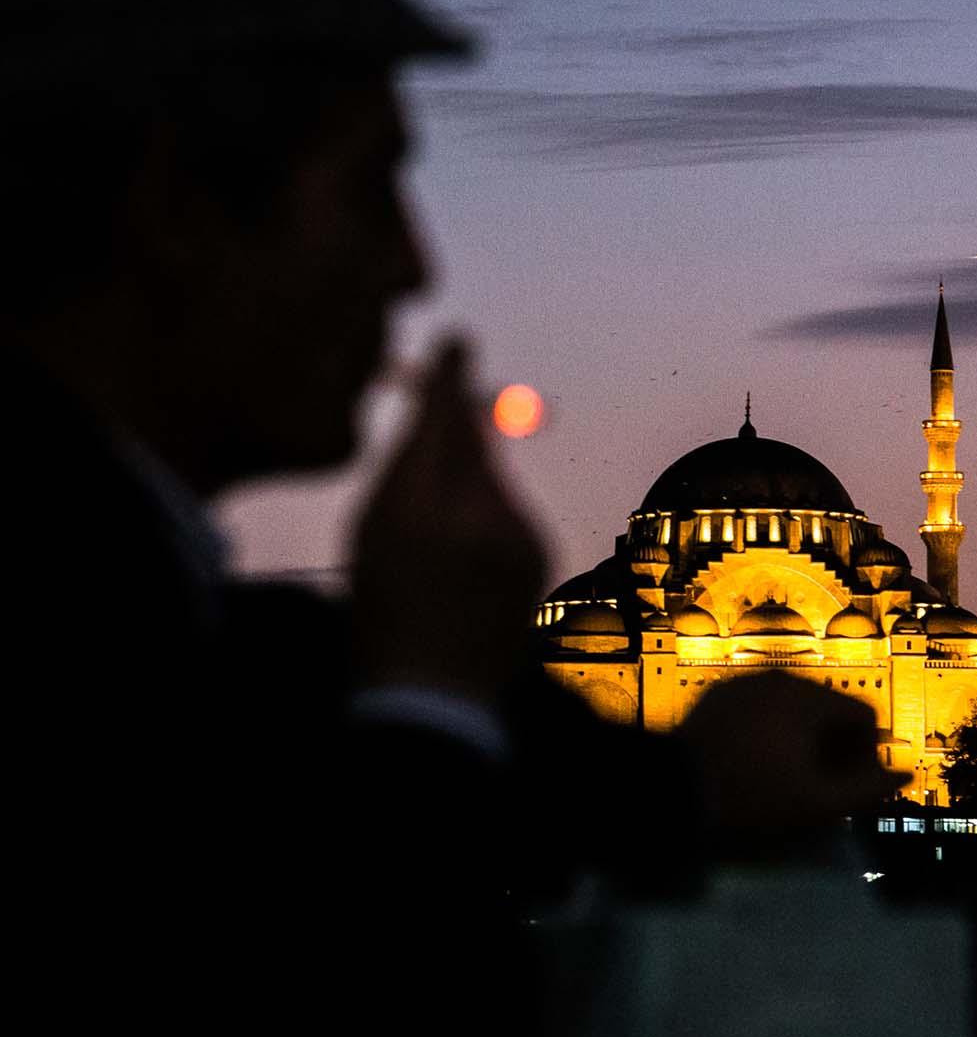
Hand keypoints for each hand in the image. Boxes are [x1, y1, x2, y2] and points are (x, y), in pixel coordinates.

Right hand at [351, 337, 544, 706]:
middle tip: (422, 492)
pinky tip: (465, 572)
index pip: (444, 426)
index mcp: (426, 513)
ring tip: (438, 557)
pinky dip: (490, 528)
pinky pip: (511, 517)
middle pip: (475, 451)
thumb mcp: (377, 528)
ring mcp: (519, 543)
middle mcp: (483, 521)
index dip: (449, 383)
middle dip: (454, 447)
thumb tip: (443, 400)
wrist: (430, 695)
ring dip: (469, 497)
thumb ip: (411, 459)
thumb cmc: (384, 607)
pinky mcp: (540, 560)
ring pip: (492, 486)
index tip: (457, 341)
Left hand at [677, 670, 909, 863]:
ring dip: (804, 736)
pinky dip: (770, 728)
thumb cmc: (750, 798)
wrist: (674, 788)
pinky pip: (762, 706)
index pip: (864, 716)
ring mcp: (748, 682)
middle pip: (831, 707)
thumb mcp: (817, 804)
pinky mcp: (721, 694)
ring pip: (796, 705)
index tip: (851, 785)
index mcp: (811, 699)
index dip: (868, 754)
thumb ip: (868, 790)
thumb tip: (905, 776)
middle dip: (836, 745)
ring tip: (788, 775)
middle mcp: (782, 679)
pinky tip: (756, 760)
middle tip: (822, 785)